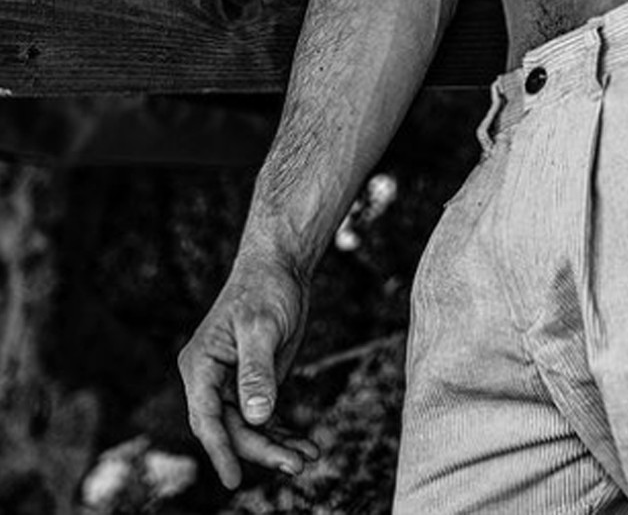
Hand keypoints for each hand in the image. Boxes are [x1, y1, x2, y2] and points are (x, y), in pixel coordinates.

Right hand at [177, 252, 316, 489]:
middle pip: (231, 428)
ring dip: (276, 446)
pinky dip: (283, 434)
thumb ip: (256, 372)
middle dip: (262, 449)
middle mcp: (210, 380)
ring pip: (248, 429)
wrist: (279, 267)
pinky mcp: (254, 385)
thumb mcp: (262, 328)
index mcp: (200, 366)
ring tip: (308, 457)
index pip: (206, 417)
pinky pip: (264, 419)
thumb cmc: (265, 289)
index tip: (234, 480)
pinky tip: (306, 446)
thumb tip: (256, 417)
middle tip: (296, 465)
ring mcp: (231, 385)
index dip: (220, 450)